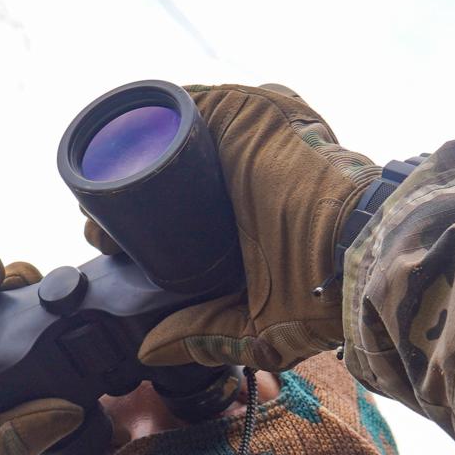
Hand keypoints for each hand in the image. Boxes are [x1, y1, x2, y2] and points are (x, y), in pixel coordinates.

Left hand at [85, 83, 379, 370]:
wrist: (358, 254)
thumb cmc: (325, 294)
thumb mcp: (256, 327)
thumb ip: (205, 336)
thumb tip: (150, 350)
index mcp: (248, 212)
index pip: (180, 204)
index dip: (136, 224)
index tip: (111, 245)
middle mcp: (248, 167)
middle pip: (167, 166)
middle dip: (124, 189)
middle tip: (97, 226)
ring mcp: (249, 135)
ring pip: (170, 135)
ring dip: (130, 156)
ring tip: (99, 194)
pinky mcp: (249, 111)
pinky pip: (182, 103)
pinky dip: (147, 119)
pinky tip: (117, 148)